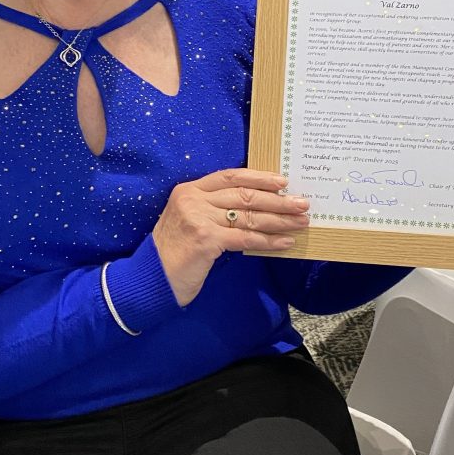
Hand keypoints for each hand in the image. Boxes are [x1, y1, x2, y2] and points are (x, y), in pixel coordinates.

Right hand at [152, 169, 308, 306]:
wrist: (151, 279)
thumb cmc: (175, 254)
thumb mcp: (191, 222)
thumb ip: (215, 211)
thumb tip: (257, 208)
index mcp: (189, 190)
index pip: (231, 176)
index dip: (259, 177)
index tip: (283, 181)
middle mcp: (193, 199)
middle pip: (244, 195)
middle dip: (278, 200)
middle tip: (302, 203)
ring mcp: (198, 217)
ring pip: (248, 215)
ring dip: (279, 219)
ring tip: (300, 222)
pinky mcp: (205, 239)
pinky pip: (244, 237)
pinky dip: (267, 240)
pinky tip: (284, 242)